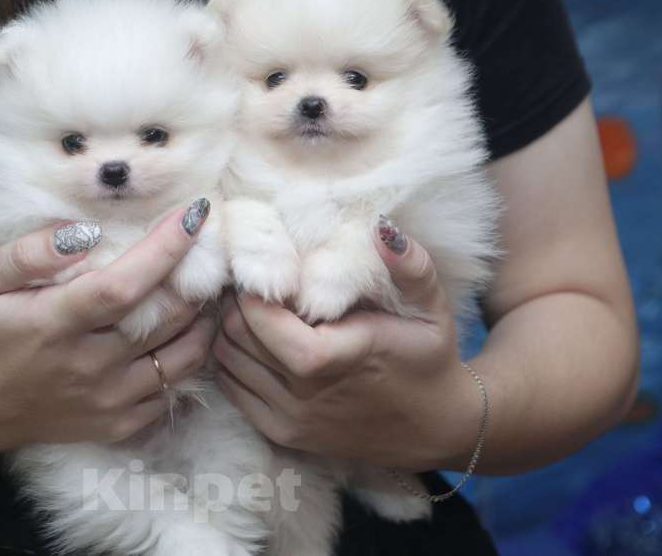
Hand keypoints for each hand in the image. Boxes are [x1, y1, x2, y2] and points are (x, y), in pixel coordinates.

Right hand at [0, 204, 215, 457]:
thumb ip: (29, 253)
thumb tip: (83, 234)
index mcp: (54, 325)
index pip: (123, 286)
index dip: (165, 249)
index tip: (195, 214)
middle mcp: (88, 367)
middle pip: (166, 318)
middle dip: (197, 276)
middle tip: (208, 247)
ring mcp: (108, 400)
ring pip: (184, 355)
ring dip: (204, 317)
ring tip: (205, 286)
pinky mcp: (119, 424)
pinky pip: (175, 388)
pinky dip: (190, 355)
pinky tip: (187, 329)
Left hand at [214, 220, 480, 471]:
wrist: (435, 427)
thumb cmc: (428, 356)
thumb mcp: (431, 308)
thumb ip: (410, 267)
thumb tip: (381, 227)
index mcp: (334, 360)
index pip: (260, 322)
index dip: (252, 292)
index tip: (267, 270)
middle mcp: (303, 396)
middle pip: (235, 336)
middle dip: (238, 304)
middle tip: (257, 283)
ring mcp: (289, 419)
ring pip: (226, 360)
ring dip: (231, 330)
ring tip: (257, 309)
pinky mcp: (282, 434)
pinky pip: (231, 388)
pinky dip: (233, 360)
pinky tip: (258, 341)